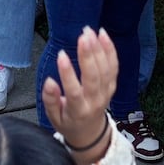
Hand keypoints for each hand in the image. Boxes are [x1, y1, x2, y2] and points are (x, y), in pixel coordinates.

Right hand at [42, 27, 118, 145]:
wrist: (90, 132)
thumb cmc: (69, 122)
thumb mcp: (54, 118)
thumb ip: (50, 100)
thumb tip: (49, 81)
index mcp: (79, 110)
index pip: (74, 91)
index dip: (68, 73)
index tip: (61, 55)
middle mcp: (95, 101)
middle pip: (94, 77)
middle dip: (88, 55)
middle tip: (82, 36)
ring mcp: (106, 93)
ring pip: (106, 69)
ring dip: (99, 48)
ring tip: (90, 32)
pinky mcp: (112, 85)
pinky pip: (114, 66)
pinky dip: (110, 50)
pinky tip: (103, 35)